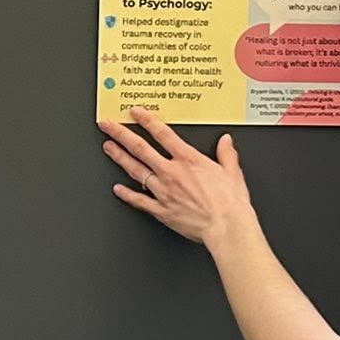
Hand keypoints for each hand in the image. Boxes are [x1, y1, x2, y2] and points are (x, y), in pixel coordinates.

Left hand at [98, 108, 253, 246]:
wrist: (226, 227)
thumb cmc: (230, 203)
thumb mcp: (232, 172)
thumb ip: (226, 154)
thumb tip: (226, 141)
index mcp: (188, 160)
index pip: (163, 134)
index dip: (146, 120)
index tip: (135, 112)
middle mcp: (171, 173)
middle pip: (140, 148)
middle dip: (121, 134)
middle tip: (107, 125)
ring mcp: (163, 191)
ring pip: (135, 170)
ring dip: (119, 157)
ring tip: (108, 147)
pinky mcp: (161, 210)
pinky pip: (139, 201)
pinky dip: (127, 194)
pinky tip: (117, 189)